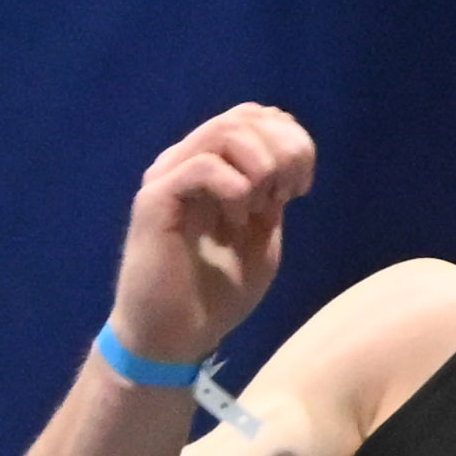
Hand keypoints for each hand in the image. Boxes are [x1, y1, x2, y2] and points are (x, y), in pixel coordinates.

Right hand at [110, 104, 313, 368]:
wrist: (174, 339)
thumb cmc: (214, 296)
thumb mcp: (260, 239)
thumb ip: (272, 198)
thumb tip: (288, 161)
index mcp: (213, 167)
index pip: (254, 116)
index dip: (290, 139)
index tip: (301, 187)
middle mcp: (186, 162)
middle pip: (243, 117)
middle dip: (282, 149)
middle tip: (288, 194)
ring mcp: (168, 178)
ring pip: (223, 133)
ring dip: (260, 166)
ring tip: (263, 206)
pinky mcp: (155, 201)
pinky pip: (201, 168)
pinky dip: (234, 188)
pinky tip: (238, 218)